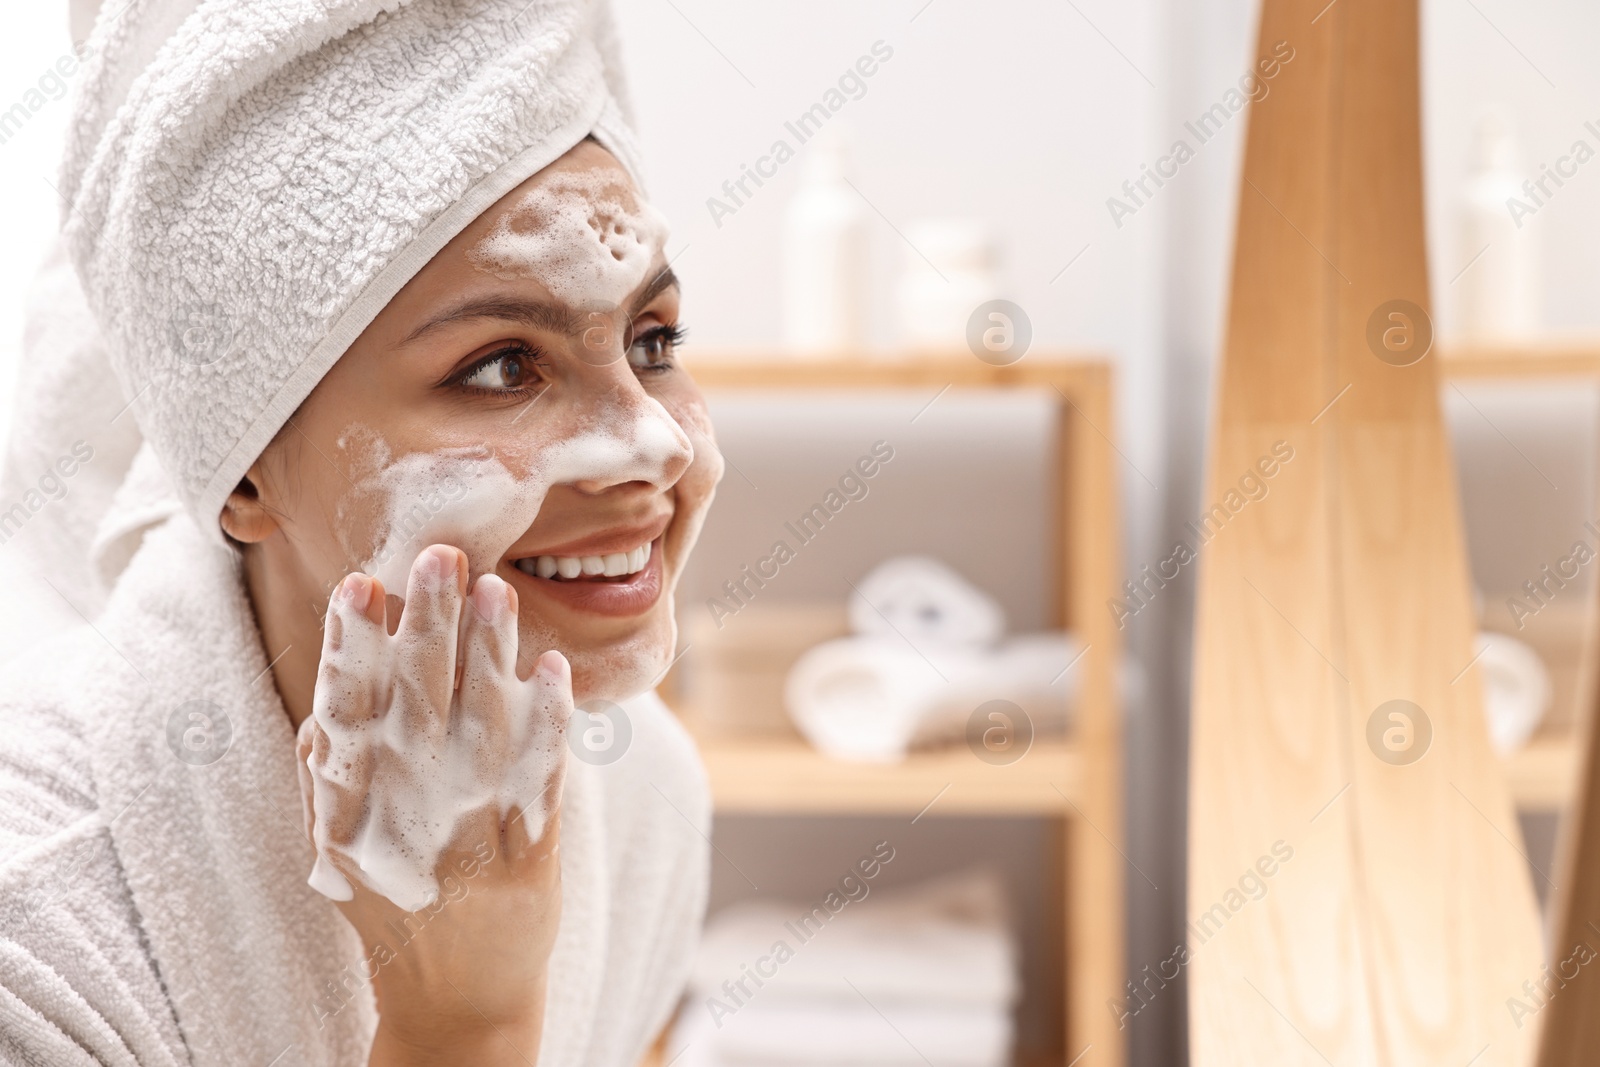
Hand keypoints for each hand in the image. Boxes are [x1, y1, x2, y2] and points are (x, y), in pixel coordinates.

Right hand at [296, 545, 571, 1063]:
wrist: (456, 1003)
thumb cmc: (395, 910)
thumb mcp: (338, 853)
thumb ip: (326, 783)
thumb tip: (323, 709)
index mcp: (350, 814)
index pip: (347, 715)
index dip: (352, 648)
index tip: (361, 583)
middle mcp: (404, 821)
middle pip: (416, 705)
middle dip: (427, 625)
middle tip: (440, 553)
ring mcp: (467, 840)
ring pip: (478, 728)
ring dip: (488, 654)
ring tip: (496, 589)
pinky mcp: (528, 861)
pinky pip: (540, 778)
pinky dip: (547, 721)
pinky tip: (554, 668)